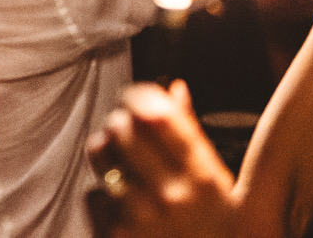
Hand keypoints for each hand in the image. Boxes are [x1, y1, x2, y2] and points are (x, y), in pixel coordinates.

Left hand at [85, 81, 235, 237]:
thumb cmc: (214, 232)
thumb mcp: (219, 187)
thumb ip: (193, 136)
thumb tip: (175, 88)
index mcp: (203, 177)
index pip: (155, 113)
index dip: (138, 97)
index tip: (135, 99)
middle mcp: (172, 195)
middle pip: (122, 127)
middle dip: (120, 123)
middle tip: (125, 131)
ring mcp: (142, 218)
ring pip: (101, 154)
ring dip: (105, 150)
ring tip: (117, 160)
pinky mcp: (117, 237)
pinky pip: (93, 194)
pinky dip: (102, 195)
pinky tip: (121, 205)